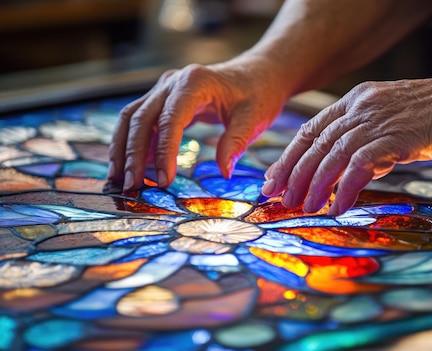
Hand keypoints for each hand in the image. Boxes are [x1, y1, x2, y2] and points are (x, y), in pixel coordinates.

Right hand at [107, 61, 286, 190]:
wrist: (259, 74)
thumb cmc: (258, 94)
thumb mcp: (254, 118)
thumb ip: (236, 143)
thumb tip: (223, 172)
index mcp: (194, 83)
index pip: (170, 120)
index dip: (164, 152)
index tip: (164, 181)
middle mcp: (173, 82)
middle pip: (141, 118)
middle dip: (133, 154)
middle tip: (132, 186)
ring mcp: (165, 89)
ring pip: (132, 118)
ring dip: (123, 149)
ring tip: (119, 180)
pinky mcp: (163, 99)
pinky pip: (139, 120)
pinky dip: (132, 143)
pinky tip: (131, 168)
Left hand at [262, 73, 431, 214]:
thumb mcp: (394, 122)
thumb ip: (369, 141)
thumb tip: (351, 171)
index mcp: (357, 99)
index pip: (312, 130)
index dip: (290, 157)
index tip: (275, 180)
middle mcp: (361, 106)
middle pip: (315, 143)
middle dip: (293, 174)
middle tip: (278, 199)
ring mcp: (378, 120)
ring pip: (332, 155)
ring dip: (314, 185)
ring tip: (304, 209)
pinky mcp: (396, 136)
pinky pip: (360, 165)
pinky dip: (345, 188)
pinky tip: (338, 207)